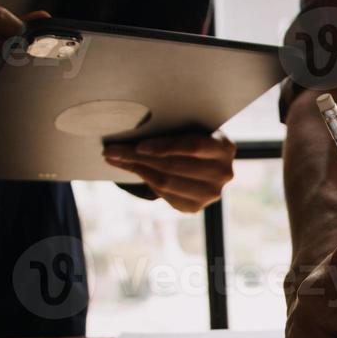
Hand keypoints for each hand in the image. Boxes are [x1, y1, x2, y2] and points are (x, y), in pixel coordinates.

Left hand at [103, 132, 236, 212]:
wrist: (205, 164)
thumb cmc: (193, 139)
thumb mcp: (190, 130)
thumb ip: (171, 132)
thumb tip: (131, 133)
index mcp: (223, 148)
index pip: (191, 147)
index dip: (163, 147)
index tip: (138, 146)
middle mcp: (223, 173)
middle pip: (174, 167)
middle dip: (139, 158)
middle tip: (113, 151)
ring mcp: (211, 193)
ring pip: (166, 183)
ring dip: (138, 170)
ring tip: (116, 159)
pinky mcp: (196, 207)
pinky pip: (165, 196)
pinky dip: (146, 182)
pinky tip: (135, 171)